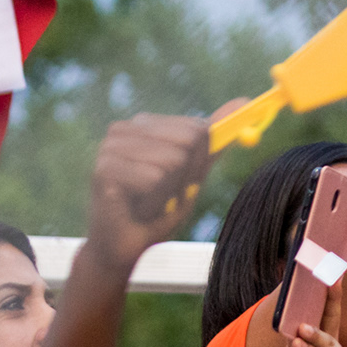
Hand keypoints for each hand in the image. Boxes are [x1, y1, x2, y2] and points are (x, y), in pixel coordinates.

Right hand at [84, 114, 212, 269]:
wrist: (127, 244)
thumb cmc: (159, 207)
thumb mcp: (194, 172)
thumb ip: (215, 141)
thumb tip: (243, 102)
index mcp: (144, 125)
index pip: (198, 129)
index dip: (200, 161)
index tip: (184, 179)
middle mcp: (124, 129)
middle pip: (187, 140)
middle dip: (188, 175)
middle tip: (168, 193)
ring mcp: (110, 147)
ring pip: (172, 160)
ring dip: (170, 190)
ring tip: (152, 201)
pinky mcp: (103, 169)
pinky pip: (154, 178)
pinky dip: (156, 200)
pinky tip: (139, 207)